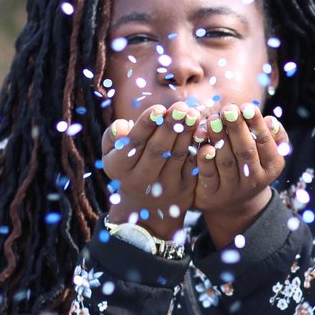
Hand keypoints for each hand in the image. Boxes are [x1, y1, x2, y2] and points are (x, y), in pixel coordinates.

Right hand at [101, 102, 202, 236]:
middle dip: (170, 127)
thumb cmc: (128, 166)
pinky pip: (193, 165)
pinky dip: (198, 147)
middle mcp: (141, 179)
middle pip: (157, 150)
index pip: (133, 143)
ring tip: (193, 114)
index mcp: (119, 167)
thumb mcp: (113, 153)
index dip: (146, 125)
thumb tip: (122, 125)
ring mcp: (164, 186)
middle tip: (181, 108)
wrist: (145, 206)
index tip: (158, 108)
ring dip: (186, 133)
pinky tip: (202, 130)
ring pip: (177, 156)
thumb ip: (112, 137)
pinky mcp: (184, 188)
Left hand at [191, 103, 289, 247]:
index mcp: (272, 165)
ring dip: (219, 139)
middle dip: (236, 128)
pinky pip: (209, 176)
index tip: (247, 106)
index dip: (256, 124)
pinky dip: (205, 161)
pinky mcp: (213, 195)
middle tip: (228, 110)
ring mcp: (233, 189)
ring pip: (226, 162)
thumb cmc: (252, 165)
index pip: (265, 142)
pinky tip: (203, 146)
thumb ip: (271, 135)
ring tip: (213, 120)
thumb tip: (270, 120)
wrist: (235, 203)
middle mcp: (255, 179)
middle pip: (245, 151)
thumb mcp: (267, 152)